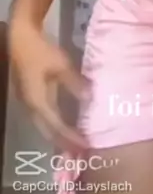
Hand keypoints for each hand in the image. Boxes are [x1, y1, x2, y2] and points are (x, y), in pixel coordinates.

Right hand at [8, 19, 89, 151]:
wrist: (21, 40)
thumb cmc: (41, 52)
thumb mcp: (61, 65)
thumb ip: (75, 83)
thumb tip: (89, 99)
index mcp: (38, 102)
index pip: (57, 127)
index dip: (72, 137)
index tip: (86, 146)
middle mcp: (31, 108)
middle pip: (48, 132)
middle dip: (64, 143)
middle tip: (81, 153)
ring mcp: (28, 103)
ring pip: (44, 127)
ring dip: (59, 137)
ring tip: (74, 144)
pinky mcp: (30, 97)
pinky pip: (43, 119)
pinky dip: (54, 126)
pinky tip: (64, 126)